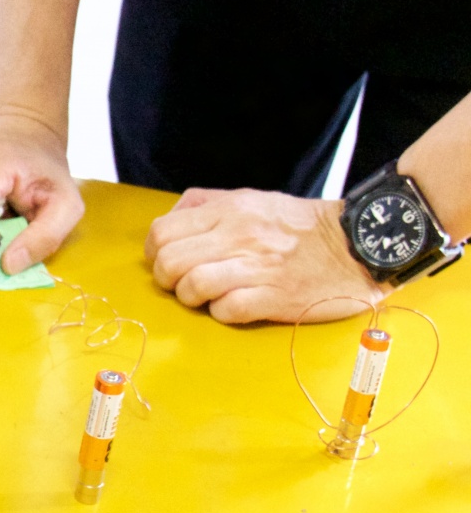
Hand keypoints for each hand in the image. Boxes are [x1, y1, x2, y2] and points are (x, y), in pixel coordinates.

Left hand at [145, 188, 386, 323]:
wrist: (358, 245)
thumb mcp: (252, 199)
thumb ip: (207, 204)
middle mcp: (238, 237)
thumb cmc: (300, 226)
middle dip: (168, 280)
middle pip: (169, 263)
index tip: (166, 262)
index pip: (162, 233)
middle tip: (184, 283)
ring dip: (193, 298)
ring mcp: (257, 268)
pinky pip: (226, 310)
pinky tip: (235, 306)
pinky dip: (222, 312)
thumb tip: (171, 218)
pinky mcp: (275, 298)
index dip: (155, 254)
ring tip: (208, 296)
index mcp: (229, 211)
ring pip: (192, 288)